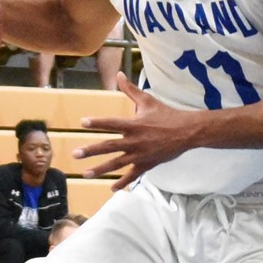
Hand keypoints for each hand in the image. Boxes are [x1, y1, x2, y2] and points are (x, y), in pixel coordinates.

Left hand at [74, 74, 204, 189]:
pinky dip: (123, 182)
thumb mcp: (148, 100)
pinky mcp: (147, 164)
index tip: (83, 122)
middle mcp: (135, 141)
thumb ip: (130, 89)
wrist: (187, 132)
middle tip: (75, 154)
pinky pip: (133, 175)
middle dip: (91, 151)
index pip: (112, 123)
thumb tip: (119, 74)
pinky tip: (112, 188)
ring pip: (117, 164)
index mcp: (134, 124)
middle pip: (109, 146)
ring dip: (100, 170)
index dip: (97, 122)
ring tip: (86, 173)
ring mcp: (140, 155)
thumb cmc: (166, 114)